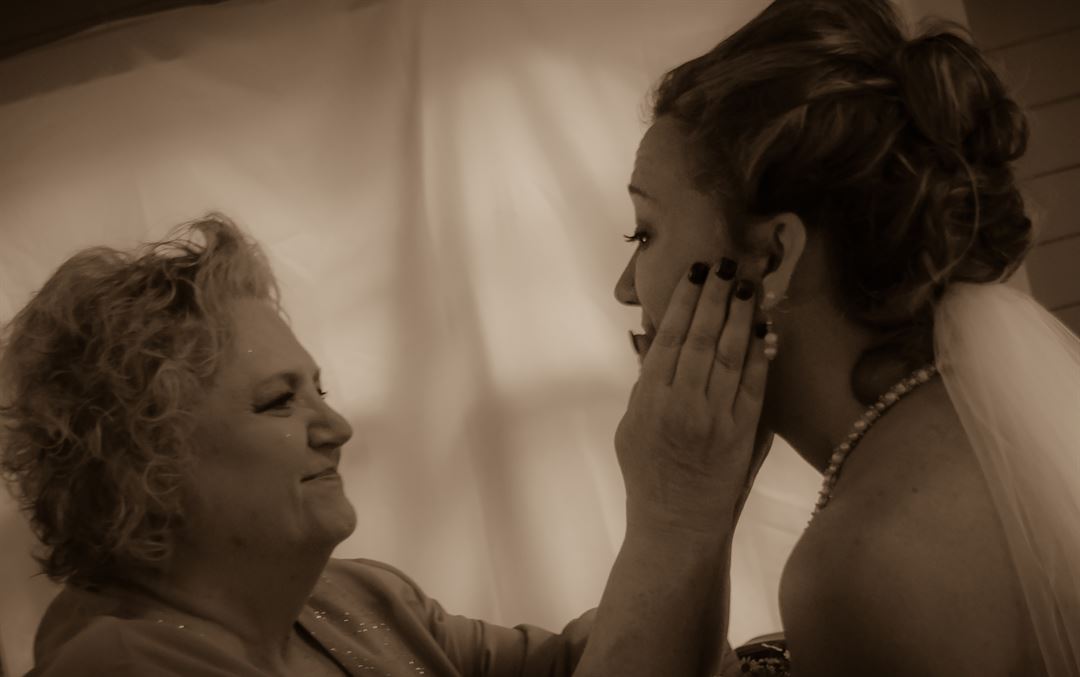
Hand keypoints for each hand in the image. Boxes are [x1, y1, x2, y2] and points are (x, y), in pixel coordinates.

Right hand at [615, 261, 769, 536]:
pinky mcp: (743, 432)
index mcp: (650, 398)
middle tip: (726, 265)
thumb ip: (643, 383)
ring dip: (741, 316)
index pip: (669, 337)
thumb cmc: (647, 474)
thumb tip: (650, 338)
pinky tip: (766, 330)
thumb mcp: (630, 426)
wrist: (676, 523)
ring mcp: (715, 416)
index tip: (694, 274)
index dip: (684, 302)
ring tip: (749, 286)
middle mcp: (682, 401)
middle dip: (715, 297)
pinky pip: (754, 384)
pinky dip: (761, 355)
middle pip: (701, 337)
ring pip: (730, 354)